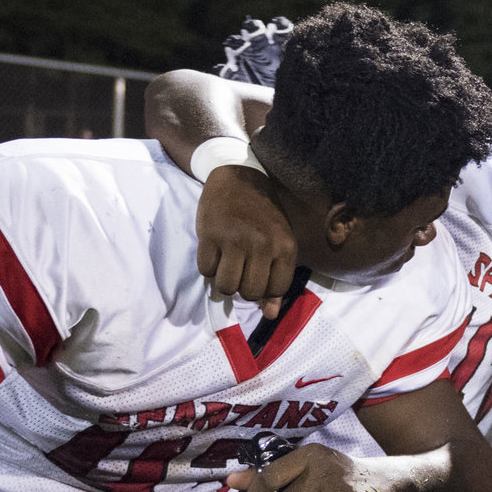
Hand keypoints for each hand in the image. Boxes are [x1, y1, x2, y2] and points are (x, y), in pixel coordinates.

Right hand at [198, 164, 297, 318]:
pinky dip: (208, 267)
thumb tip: (269, 315)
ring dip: (223, 281)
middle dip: (243, 287)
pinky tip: (214, 253)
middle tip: (240, 270)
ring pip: (226, 286)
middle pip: (249, 292)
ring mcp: (235, 239)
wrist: (240, 176)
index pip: (276, 290)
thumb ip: (276, 279)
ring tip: (226, 265)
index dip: (265, 288)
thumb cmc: (264, 215)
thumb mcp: (279, 242)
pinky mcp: (210, 235)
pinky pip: (205, 270)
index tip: (259, 274)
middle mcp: (262, 244)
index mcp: (285, 247)